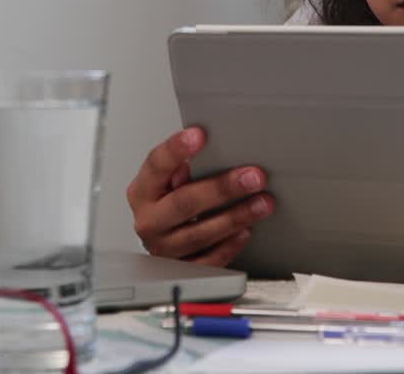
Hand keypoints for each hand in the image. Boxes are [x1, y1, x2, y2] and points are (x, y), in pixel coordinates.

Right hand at [125, 127, 273, 266]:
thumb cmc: (168, 201)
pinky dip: (229, 246)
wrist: (163, 237)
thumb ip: (182, 165)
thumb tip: (210, 147)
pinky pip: (207, 261)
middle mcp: (149, 220)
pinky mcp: (181, 269)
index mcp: (142, 191)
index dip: (176, 150)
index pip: (156, 166)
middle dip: (222, 188)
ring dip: (235, 217)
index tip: (198, 135)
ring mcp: (164, 247)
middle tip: (252, 177)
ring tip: (261, 203)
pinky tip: (246, 231)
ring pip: (199, 234)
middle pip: (184, 203)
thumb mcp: (168, 179)